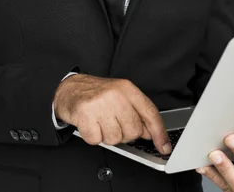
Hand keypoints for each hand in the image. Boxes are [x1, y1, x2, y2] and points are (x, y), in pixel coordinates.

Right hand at [53, 74, 171, 154]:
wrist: (70, 88)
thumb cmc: (97, 94)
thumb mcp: (121, 96)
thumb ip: (137, 112)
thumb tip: (151, 133)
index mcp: (127, 88)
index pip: (150, 113)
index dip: (159, 132)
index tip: (164, 146)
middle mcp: (115, 95)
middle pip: (134, 131)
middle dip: (125, 133)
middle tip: (114, 123)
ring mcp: (99, 104)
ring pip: (116, 139)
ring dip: (108, 135)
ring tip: (101, 122)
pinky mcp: (85, 115)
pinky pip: (97, 140)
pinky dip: (93, 136)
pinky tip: (91, 124)